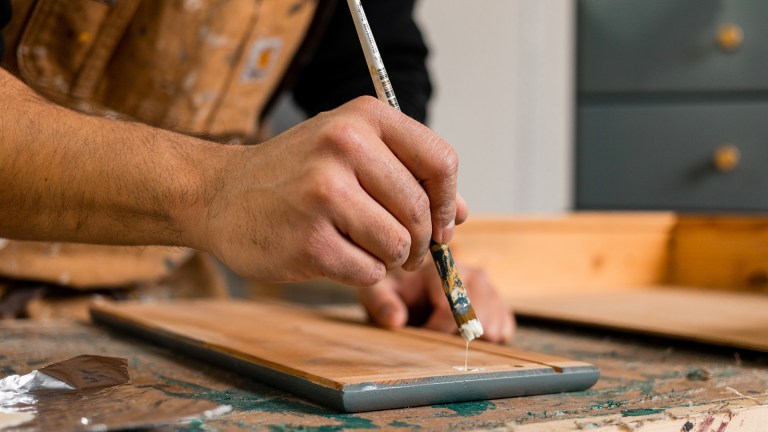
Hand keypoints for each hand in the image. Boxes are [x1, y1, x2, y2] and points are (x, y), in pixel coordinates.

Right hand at [190, 97, 467, 285]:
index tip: (442, 224)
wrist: (218, 194)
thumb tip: (460, 215)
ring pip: (397, 246)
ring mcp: (323, 193)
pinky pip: (368, 272)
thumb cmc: (292, 174)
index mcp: (363, 118)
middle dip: (420, 243)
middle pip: (420, 212)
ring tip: (365, 249)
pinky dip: (361, 273)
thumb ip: (407, 175)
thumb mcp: (349, 152)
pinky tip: (335, 255)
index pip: (441, 161)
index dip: (449, 202)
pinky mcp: (308, 240)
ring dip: (390, 259)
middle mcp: (344, 146)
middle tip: (404, 251)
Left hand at [358, 261, 515, 342]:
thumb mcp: (378, 292)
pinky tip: (464, 335)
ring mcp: (492, 290)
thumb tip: (396, 320)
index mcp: (446, 268)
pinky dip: (488, 341)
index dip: (433, 330)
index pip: (452, 308)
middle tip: (435, 338)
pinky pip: (504, 331)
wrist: (411, 288)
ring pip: (494, 328)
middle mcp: (475, 275)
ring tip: (447, 334)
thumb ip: (382, 304)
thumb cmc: (394, 290)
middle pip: (479, 320)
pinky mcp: (500, 307)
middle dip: (453, 337)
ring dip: (470, 340)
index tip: (418, 335)